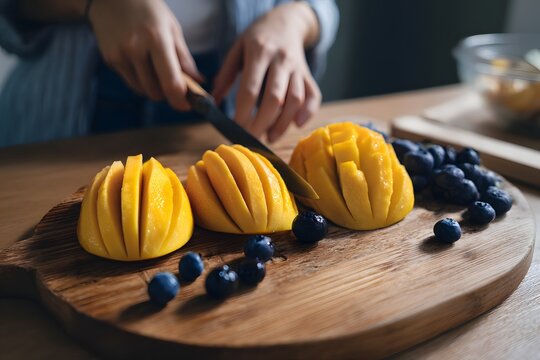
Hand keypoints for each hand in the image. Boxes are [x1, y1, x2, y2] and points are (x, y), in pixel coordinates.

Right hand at [89, 0, 203, 109]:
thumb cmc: (148, 10)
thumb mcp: (171, 28)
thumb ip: (184, 58)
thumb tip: (199, 82)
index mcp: (157, 39)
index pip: (170, 82)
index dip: (180, 100)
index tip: (187, 105)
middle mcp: (136, 49)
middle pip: (156, 91)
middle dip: (168, 95)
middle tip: (174, 87)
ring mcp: (120, 55)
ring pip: (142, 89)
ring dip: (154, 88)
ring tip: (157, 71)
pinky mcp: (110, 59)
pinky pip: (130, 81)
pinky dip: (140, 80)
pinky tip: (141, 63)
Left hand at [212, 2, 320, 141]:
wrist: (286, 22)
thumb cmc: (257, 38)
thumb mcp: (237, 48)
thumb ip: (226, 74)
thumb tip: (213, 101)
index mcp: (260, 52)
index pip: (250, 88)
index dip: (243, 112)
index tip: (235, 127)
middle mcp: (281, 60)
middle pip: (274, 98)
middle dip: (262, 123)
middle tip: (251, 138)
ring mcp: (297, 68)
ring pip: (295, 100)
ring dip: (283, 123)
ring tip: (269, 137)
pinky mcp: (308, 75)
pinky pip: (313, 96)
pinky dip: (307, 113)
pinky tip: (296, 125)